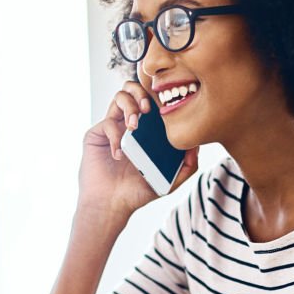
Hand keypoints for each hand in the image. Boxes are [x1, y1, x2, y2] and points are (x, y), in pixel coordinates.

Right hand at [78, 81, 199, 220]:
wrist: (110, 205)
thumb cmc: (137, 193)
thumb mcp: (169, 182)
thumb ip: (187, 166)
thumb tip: (197, 145)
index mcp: (146, 129)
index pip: (152, 100)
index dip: (158, 96)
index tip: (166, 106)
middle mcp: (128, 124)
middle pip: (133, 89)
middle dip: (141, 92)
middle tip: (147, 108)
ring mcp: (112, 127)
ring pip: (119, 97)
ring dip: (129, 107)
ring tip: (134, 127)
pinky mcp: (96, 134)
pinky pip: (107, 123)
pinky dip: (115, 136)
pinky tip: (120, 155)